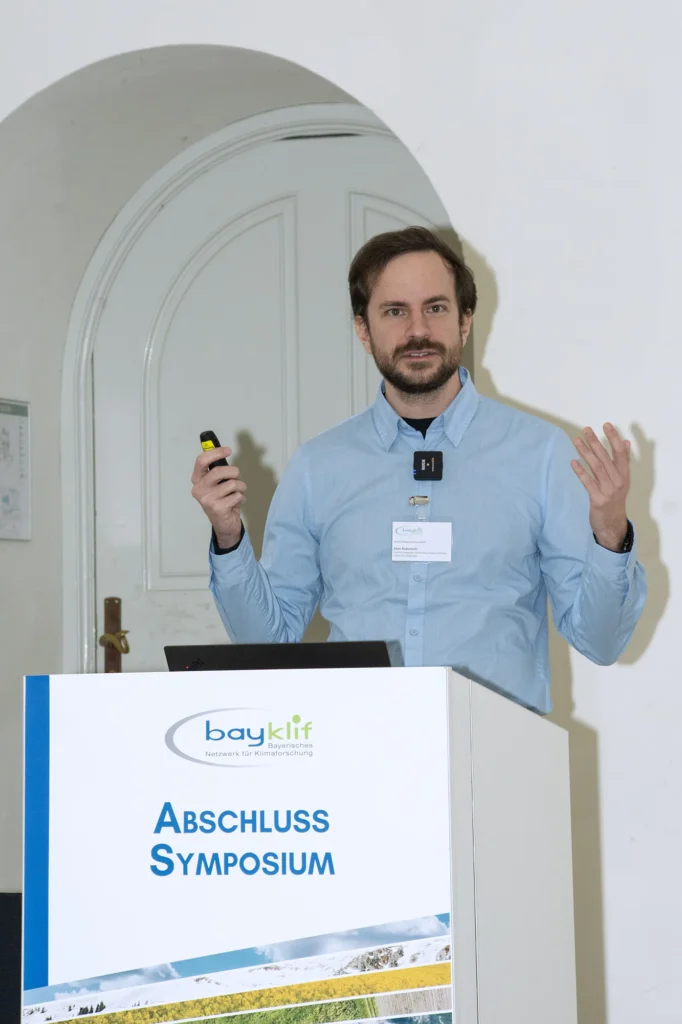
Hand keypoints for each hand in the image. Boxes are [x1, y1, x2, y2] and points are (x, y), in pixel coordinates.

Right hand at [191, 446, 245, 548]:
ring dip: (240, 487)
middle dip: (234, 472)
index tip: (228, 450)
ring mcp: (206, 499)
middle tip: (237, 477)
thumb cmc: (222, 500)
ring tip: (237, 493)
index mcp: (197, 480)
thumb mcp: (217, 483)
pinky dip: (241, 498)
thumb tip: (224, 450)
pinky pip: (236, 495)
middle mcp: (198, 489)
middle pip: (219, 471)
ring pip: (231, 484)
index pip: (201, 461)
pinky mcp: (217, 508)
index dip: (215, 452)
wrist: (224, 525)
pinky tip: (236, 503)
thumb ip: (219, 469)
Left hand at [571, 423, 629, 550]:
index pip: (621, 452)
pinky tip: (573, 462)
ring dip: (585, 453)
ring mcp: (608, 491)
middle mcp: (618, 481)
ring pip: (596, 468)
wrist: (612, 524)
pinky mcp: (597, 499)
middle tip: (586, 429)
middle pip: (606, 457)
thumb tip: (626, 442)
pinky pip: (588, 482)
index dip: (613, 438)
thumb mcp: (622, 481)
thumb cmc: (615, 498)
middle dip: (595, 442)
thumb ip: (623, 462)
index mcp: (624, 475)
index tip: (606, 425)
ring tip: (577, 441)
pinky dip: (580, 472)